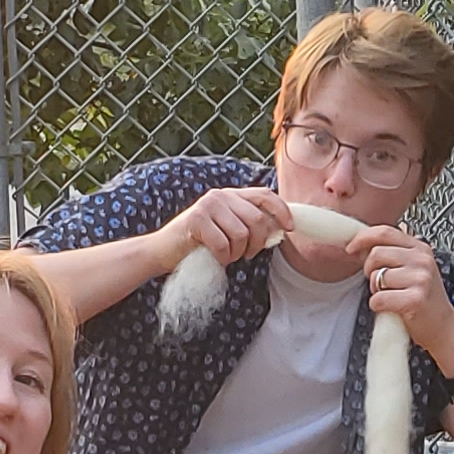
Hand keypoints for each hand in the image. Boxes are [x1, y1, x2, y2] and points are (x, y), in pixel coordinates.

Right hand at [162, 187, 290, 273]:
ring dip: (237, 253)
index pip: (265, 195)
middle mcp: (221, 195)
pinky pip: (224, 244)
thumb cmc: (199, 244)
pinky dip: (223, 258)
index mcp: (231, 196)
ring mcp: (208, 206)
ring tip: (226, 255)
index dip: (281, 211)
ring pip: (242, 234)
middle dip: (257, 243)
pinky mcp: (196, 220)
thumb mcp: (228, 230)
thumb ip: (249, 225)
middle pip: (257, 219)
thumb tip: (278, 230)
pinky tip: (215, 258)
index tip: (290, 228)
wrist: (163, 251)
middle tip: (246, 255)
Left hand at [355, 227, 453, 364]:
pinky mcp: (415, 300)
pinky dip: (378, 306)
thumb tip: (362, 243)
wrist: (444, 328)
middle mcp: (422, 260)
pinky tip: (392, 308)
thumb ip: (393, 252)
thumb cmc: (424, 299)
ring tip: (391, 296)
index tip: (351, 248)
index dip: (362, 238)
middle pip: (376, 254)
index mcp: (420, 248)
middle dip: (369, 270)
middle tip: (379, 283)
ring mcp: (421, 279)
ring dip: (376, 290)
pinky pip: (378, 298)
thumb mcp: (414, 268)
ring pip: (376, 277)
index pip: (384, 232)